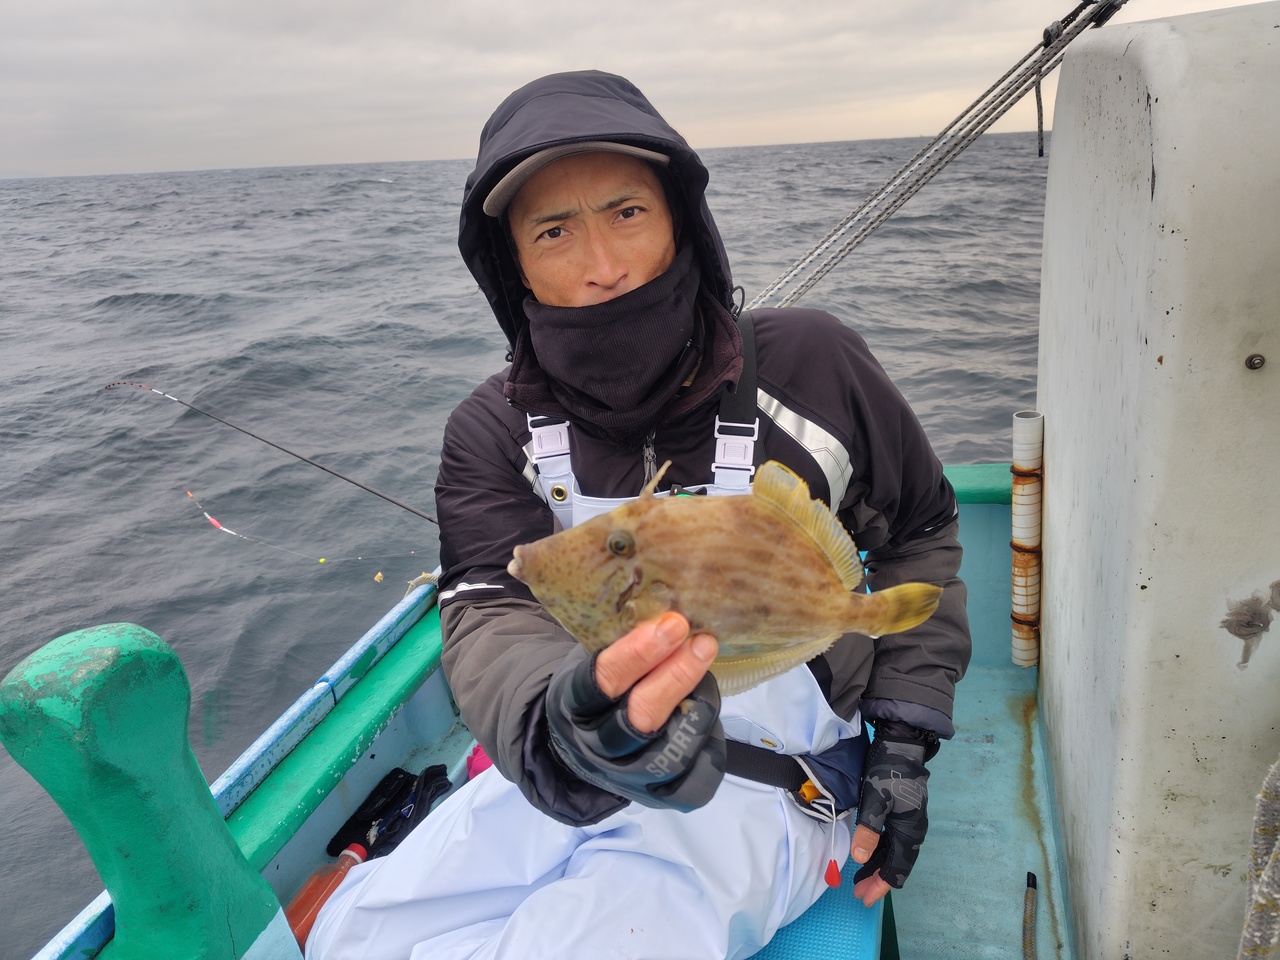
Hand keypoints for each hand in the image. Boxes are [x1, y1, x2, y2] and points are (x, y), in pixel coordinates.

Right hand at [543, 614, 724, 811]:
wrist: (577, 747)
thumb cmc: (596, 689)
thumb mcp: (592, 659)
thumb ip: (623, 642)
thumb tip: (671, 611)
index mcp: (575, 704)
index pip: (604, 680)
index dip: (639, 653)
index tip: (673, 624)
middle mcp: (599, 744)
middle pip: (642, 716)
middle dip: (677, 676)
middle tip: (703, 642)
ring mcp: (629, 775)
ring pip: (675, 746)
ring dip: (700, 704)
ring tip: (708, 673)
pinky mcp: (658, 796)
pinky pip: (696, 781)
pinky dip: (710, 745)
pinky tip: (708, 714)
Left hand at [850, 726, 932, 905]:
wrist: (902, 744)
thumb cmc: (888, 771)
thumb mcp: (875, 799)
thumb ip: (869, 829)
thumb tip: (860, 858)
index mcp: (910, 831)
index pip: (896, 868)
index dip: (881, 885)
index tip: (864, 899)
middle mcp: (913, 830)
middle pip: (896, 864)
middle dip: (877, 879)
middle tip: (858, 893)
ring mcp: (909, 821)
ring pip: (893, 852)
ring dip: (877, 866)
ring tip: (859, 878)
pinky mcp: (902, 812)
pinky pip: (891, 840)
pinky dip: (879, 850)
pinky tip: (867, 852)